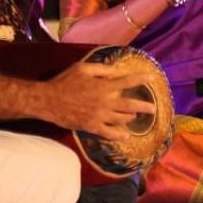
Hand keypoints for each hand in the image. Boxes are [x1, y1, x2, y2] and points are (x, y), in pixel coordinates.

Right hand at [43, 62, 158, 140]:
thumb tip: (116, 70)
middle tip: (153, 108)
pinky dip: (119, 135)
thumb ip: (101, 69)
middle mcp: (105, 102)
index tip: (151, 78)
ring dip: (131, 118)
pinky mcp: (92, 127)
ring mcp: (99, 116)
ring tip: (135, 116)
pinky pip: (109, 133)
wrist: (49, 101)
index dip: (140, 79)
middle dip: (144, 106)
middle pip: (130, 105)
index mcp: (103, 86)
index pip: (127, 82)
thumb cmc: (65, 82)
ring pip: (121, 119)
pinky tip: (125, 135)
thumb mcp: (82, 68)